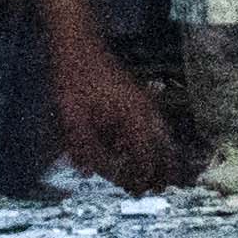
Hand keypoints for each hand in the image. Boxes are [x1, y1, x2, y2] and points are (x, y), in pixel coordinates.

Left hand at [46, 19, 181, 191]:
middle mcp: (146, 111)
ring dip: (159, 155)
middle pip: (164, 147)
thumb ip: (84, 148)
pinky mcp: (137, 96)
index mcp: (134, 119)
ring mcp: (144, 101)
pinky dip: (153, 140)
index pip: (147, 158)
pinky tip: (143, 146)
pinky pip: (154, 124)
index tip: (137, 193)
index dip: (143, 178)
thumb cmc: (74, 81)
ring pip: (162, 135)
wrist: (78, 45)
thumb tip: (92, 173)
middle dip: (160, 170)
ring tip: (156, 173)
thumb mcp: (73, 119)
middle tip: (155, 189)